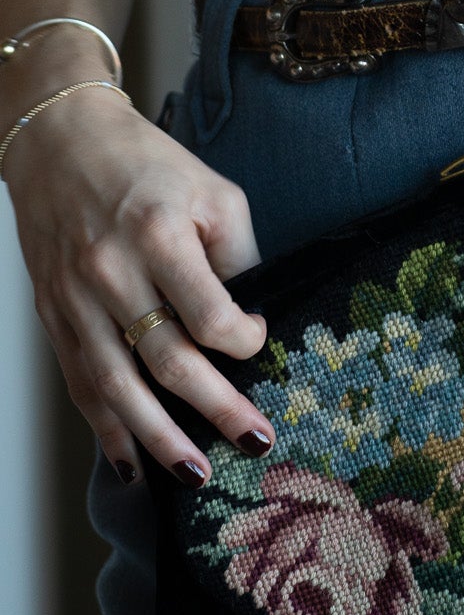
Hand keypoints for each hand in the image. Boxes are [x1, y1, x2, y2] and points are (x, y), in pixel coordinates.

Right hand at [5, 87, 275, 487]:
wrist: (59, 141)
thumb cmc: (147, 163)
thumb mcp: (211, 190)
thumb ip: (236, 254)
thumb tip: (252, 318)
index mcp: (158, 234)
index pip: (208, 314)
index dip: (242, 340)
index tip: (259, 341)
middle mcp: (111, 271)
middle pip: (167, 360)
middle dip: (215, 409)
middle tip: (255, 441)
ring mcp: (75, 298)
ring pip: (118, 386)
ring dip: (159, 439)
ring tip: (197, 474)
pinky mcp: (53, 315)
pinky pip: (81, 383)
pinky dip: (106, 428)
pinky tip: (131, 463)